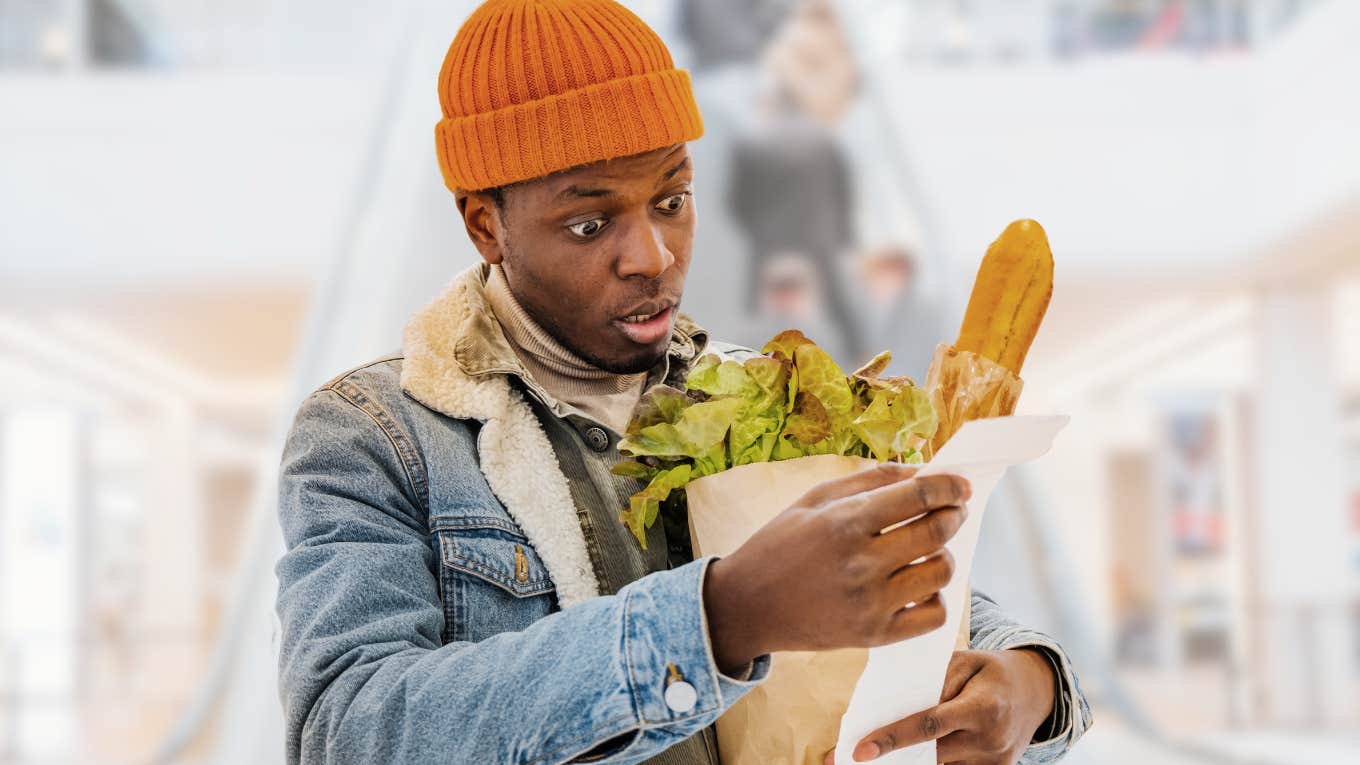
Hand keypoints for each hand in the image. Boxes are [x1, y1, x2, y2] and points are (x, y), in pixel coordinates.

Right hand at [704, 463, 969, 672]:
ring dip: (943, 554)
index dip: (948, 486)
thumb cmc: (780, 544)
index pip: (917, 497)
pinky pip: (933, 615)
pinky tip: (918, 584)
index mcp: (844, 523)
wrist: (747, 606)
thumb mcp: (814, 499)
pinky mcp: (875, 635)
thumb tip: (921, 471)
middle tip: (952, 510)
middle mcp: (860, 564)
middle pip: (936, 533)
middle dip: (953, 515)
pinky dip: (935, 595)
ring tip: (928, 549)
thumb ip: (869, 481)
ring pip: (940, 572)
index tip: (960, 485)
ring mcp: (870, 603)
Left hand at [823, 648, 1056, 763]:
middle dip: (889, 758)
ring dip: (906, 764)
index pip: (929, 726)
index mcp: (983, 707)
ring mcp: (994, 763)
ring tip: (871, 757)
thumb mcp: (967, 661)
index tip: (860, 750)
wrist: (1037, 690)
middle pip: (929, 755)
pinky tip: (903, 759)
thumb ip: (936, 681)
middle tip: (845, 757)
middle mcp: (990, 741)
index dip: (892, 739)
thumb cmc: (992, 671)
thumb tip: (903, 702)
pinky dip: (930, 764)